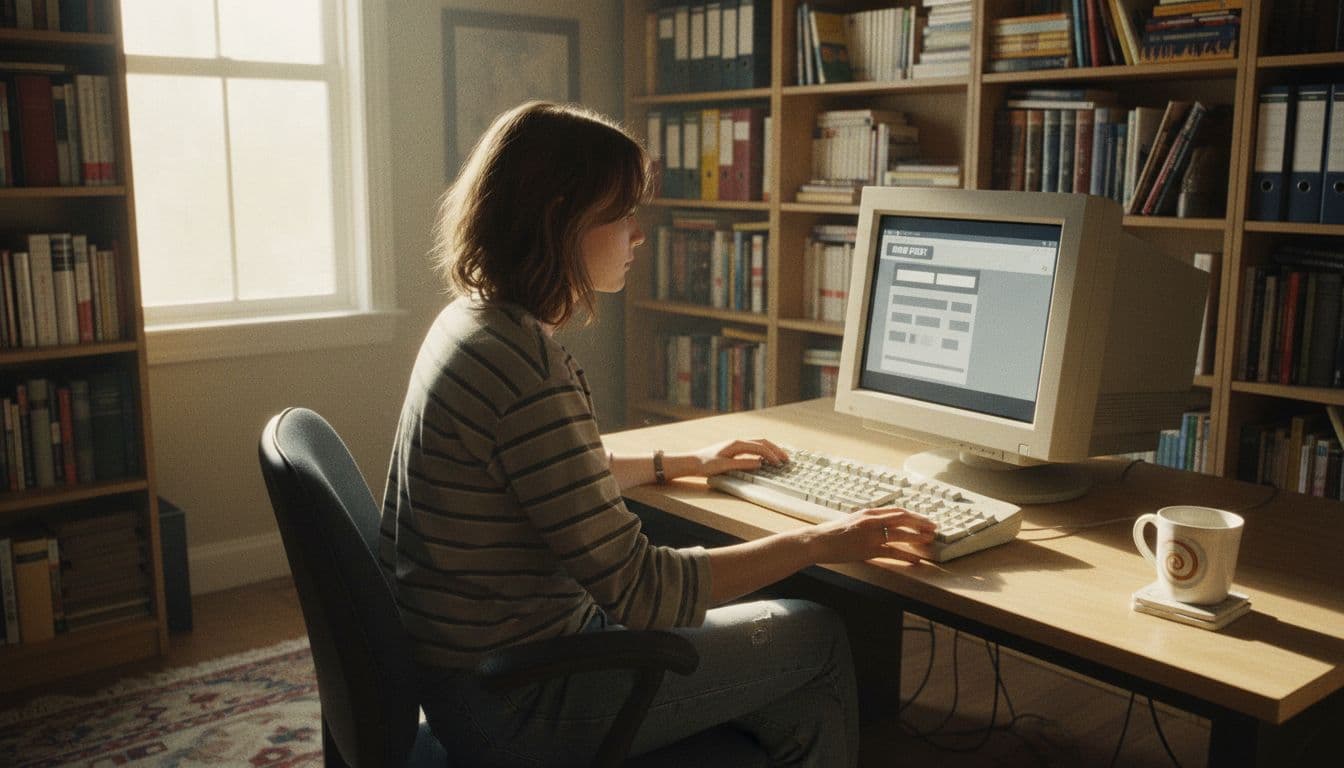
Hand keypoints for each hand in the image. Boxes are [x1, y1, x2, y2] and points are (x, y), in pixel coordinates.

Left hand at [689, 438, 788, 476]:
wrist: (693, 462)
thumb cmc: (706, 464)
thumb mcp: (725, 466)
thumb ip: (743, 464)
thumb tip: (760, 463)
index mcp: (737, 444)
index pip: (760, 447)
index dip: (771, 455)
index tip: (780, 463)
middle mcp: (738, 442)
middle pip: (762, 442)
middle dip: (775, 449)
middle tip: (786, 458)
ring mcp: (736, 445)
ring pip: (758, 444)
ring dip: (770, 449)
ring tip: (780, 457)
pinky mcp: (734, 449)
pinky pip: (753, 448)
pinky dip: (763, 451)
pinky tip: (766, 458)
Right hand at [801, 508, 937, 564]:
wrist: (818, 541)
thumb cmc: (831, 533)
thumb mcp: (851, 520)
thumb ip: (867, 521)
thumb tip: (880, 524)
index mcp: (869, 512)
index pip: (897, 510)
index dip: (913, 515)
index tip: (923, 519)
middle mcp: (872, 520)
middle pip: (904, 518)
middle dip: (921, 523)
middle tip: (934, 527)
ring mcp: (872, 534)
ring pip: (902, 534)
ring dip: (918, 537)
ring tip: (929, 541)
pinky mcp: (869, 549)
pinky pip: (893, 552)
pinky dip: (906, 555)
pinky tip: (915, 559)